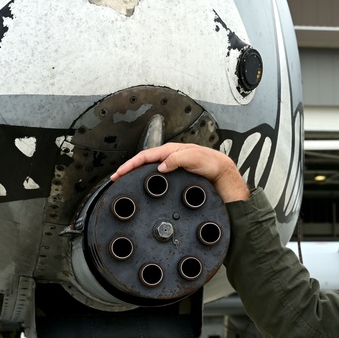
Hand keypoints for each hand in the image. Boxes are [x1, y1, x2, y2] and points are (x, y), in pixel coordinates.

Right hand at [111, 143, 250, 202]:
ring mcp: (171, 167)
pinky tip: (142, 185)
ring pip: (148, 168)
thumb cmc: (212, 164)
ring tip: (124, 181)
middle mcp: (169, 158)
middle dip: (128, 169)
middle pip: (143, 162)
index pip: (146, 156)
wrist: (222, 174)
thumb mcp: (196, 158)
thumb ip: (178, 160)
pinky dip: (145, 179)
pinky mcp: (174, 176)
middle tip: (116, 178)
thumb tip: (160, 166)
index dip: (131, 164)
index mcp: (171, 151)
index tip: (120, 173)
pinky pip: (156, 176)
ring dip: (135, 174)